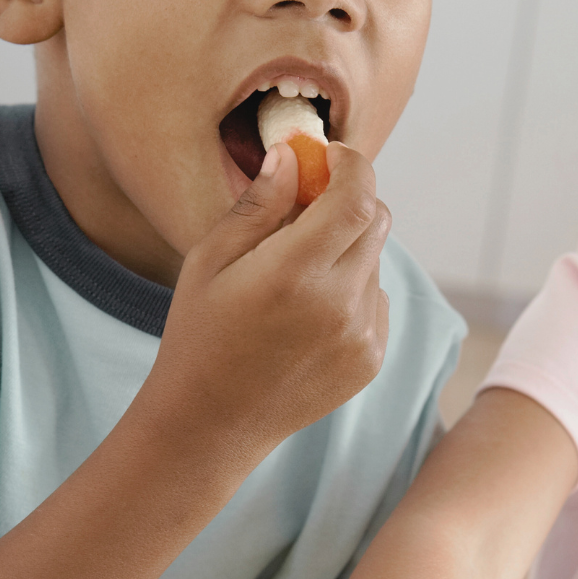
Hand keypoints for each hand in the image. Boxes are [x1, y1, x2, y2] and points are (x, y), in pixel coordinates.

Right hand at [146, 141, 389, 455]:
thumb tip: (292, 157)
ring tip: (296, 276)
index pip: (356, 197)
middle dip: (351, 200)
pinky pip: (376, 301)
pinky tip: (308, 313)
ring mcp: (362, 336)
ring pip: (375, 262)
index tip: (330, 155)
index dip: (352, 165)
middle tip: (311, 204)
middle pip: (377, 222)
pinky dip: (353, 290)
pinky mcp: (371, 359)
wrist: (213, 423)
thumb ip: (259, 205)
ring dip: (347, 249)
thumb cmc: (200, 335)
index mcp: (295, 273)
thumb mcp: (211, 261)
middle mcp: (339, 305)